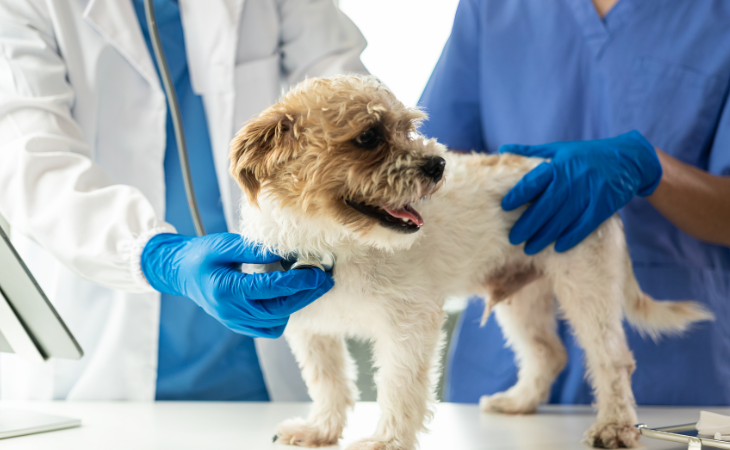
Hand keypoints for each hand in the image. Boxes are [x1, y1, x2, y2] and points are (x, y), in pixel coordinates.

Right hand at [141, 232, 333, 337]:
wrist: (180, 272)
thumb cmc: (202, 254)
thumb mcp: (225, 244)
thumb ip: (253, 250)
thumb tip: (284, 253)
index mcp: (227, 290)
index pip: (271, 289)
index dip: (298, 281)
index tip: (318, 272)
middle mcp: (231, 311)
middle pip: (279, 310)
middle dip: (306, 295)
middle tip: (325, 281)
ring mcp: (234, 322)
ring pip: (276, 322)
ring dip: (296, 305)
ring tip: (310, 286)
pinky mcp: (238, 325)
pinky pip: (268, 328)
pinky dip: (283, 315)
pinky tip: (291, 298)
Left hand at [500, 130, 661, 254]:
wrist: (629, 159)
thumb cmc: (587, 155)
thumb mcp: (560, 149)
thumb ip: (531, 151)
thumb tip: (501, 149)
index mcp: (558, 164)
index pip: (534, 180)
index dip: (518, 194)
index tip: (504, 206)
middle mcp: (573, 177)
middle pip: (546, 205)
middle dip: (528, 223)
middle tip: (513, 238)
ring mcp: (590, 191)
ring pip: (564, 218)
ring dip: (545, 235)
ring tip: (529, 248)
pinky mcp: (605, 204)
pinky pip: (585, 224)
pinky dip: (571, 236)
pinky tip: (558, 247)